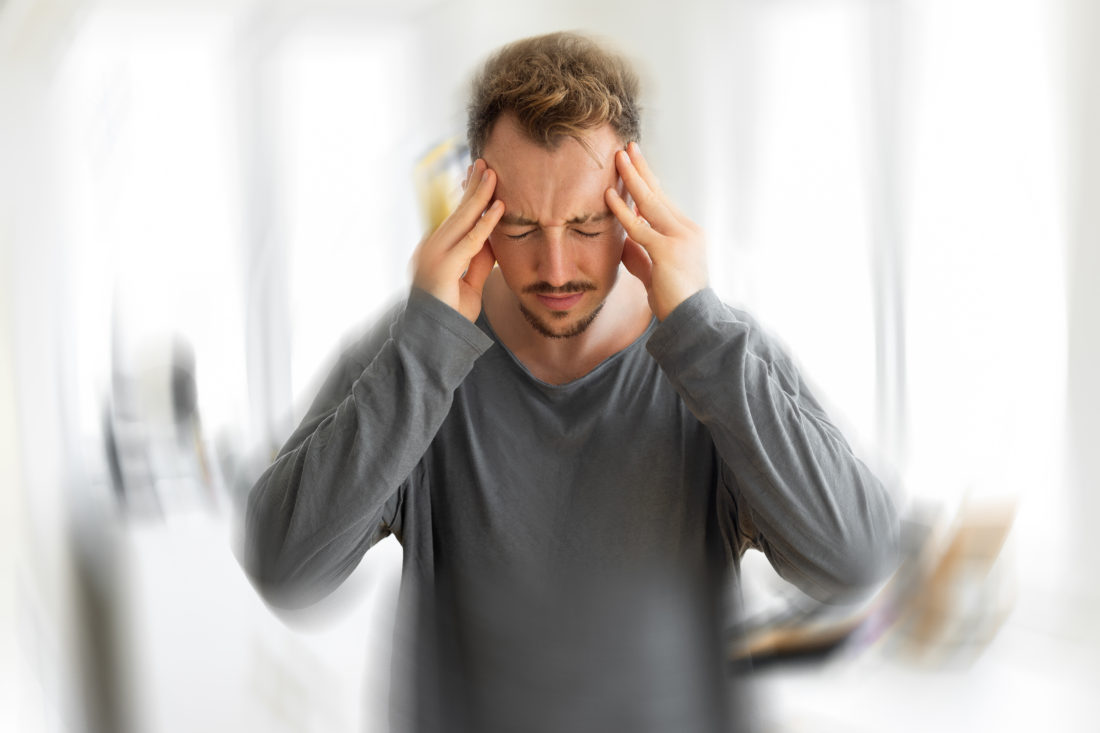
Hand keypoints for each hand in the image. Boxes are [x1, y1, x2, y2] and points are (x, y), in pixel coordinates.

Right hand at [411, 158, 504, 321]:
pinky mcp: (443, 266)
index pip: (455, 218)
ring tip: (492, 174)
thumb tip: (492, 240)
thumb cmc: (451, 315)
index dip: (468, 197)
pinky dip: (487, 223)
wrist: (433, 340)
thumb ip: (479, 261)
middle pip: (456, 212)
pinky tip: (499, 208)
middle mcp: (431, 248)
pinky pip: (471, 241)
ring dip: (479, 195)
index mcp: (435, 251)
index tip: (479, 177)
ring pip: (462, 219)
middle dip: (472, 186)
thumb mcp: (470, 284)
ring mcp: (434, 255)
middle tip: (485, 163)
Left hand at [605, 142, 707, 320]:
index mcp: (687, 234)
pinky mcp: (668, 251)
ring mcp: (680, 239)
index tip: (635, 164)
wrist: (692, 322)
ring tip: (618, 157)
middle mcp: (687, 231)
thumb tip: (624, 242)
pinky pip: (639, 227)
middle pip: (659, 194)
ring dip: (633, 178)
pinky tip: (609, 195)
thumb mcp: (654, 274)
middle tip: (628, 147)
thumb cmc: (675, 302)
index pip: (663, 202)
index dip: (648, 182)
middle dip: (642, 169)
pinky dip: (622, 210)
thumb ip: (640, 257)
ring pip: (651, 202)